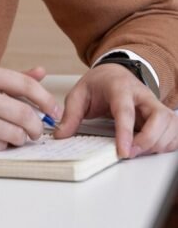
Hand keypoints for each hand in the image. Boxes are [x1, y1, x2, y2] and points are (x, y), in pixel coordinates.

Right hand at [0, 65, 61, 149]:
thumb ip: (11, 77)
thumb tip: (41, 73)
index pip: (25, 85)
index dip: (46, 100)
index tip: (55, 111)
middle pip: (23, 114)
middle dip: (37, 126)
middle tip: (36, 130)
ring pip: (14, 133)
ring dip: (19, 137)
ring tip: (12, 133)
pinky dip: (1, 144)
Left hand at [56, 65, 177, 157]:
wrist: (115, 73)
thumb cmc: (100, 83)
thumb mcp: (79, 93)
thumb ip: (70, 114)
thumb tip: (61, 135)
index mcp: (120, 87)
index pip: (126, 111)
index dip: (126, 133)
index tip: (123, 152)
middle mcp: (143, 95)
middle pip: (158, 119)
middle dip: (147, 141)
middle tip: (128, 154)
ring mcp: (155, 105)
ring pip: (169, 126)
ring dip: (157, 144)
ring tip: (136, 151)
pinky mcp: (162, 116)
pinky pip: (173, 132)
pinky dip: (165, 144)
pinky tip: (149, 148)